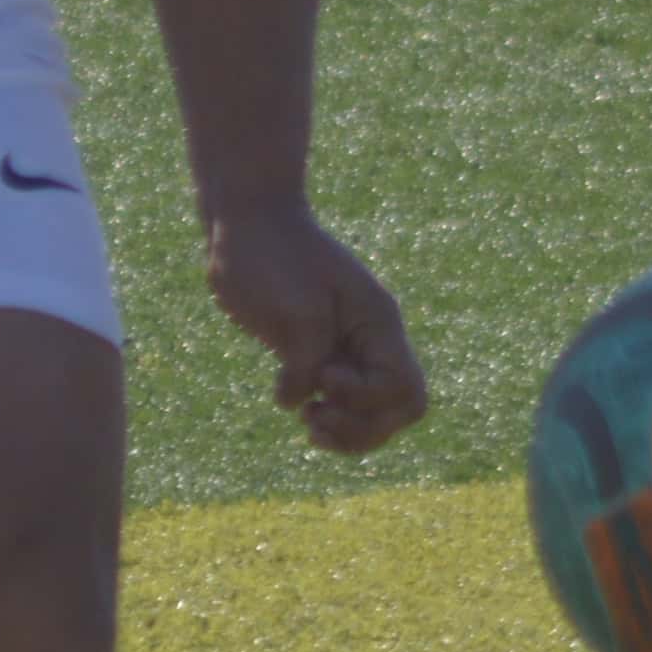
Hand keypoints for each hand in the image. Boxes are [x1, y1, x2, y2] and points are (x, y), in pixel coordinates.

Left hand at [204, 199, 429, 456]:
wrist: (245, 221)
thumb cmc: (273, 253)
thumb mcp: (296, 310)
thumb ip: (307, 361)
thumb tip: (299, 403)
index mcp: (379, 323)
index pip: (407, 390)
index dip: (368, 400)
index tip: (324, 376)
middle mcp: (369, 339)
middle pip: (397, 410)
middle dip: (362, 428)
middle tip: (317, 416)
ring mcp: (344, 347)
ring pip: (369, 412)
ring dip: (345, 430)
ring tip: (310, 422)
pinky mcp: (310, 352)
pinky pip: (335, 401)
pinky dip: (320, 413)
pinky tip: (289, 400)